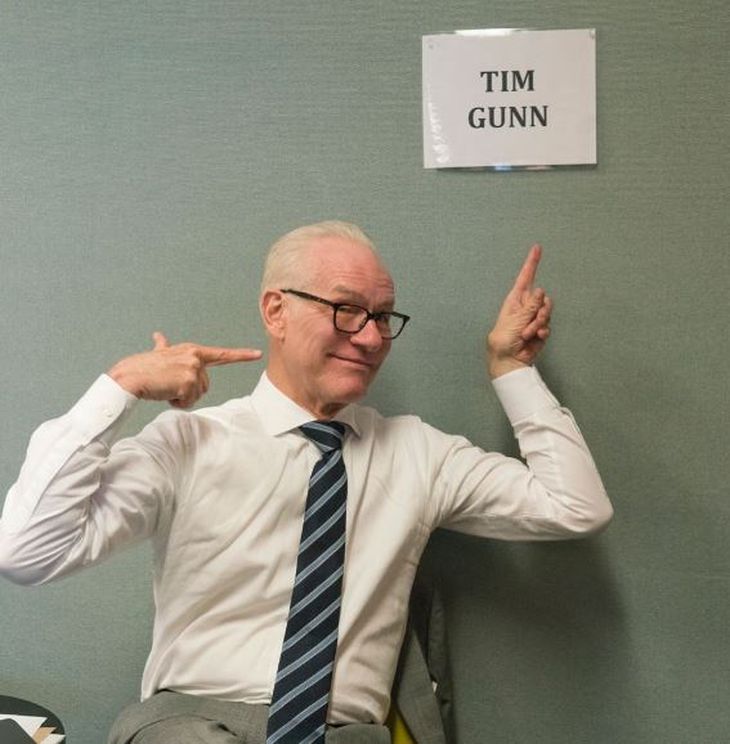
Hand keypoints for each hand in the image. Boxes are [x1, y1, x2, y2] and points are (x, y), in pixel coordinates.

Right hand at [108, 332, 262, 407]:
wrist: (129, 377)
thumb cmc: (141, 367)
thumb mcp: (157, 354)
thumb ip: (164, 346)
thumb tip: (159, 336)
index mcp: (192, 350)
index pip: (222, 354)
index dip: (241, 355)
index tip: (257, 354)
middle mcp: (196, 358)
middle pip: (206, 386)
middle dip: (189, 392)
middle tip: (170, 386)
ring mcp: (193, 369)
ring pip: (198, 395)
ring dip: (182, 398)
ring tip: (165, 388)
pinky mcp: (188, 382)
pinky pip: (188, 402)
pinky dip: (176, 403)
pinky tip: (164, 393)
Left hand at [486, 245, 552, 378]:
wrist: (508, 358)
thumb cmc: (503, 339)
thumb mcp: (514, 320)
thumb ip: (529, 307)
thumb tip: (540, 290)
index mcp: (515, 300)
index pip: (525, 277)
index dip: (531, 263)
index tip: (537, 248)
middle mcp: (526, 306)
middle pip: (543, 297)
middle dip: (540, 310)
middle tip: (531, 322)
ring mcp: (534, 317)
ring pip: (547, 311)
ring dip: (539, 323)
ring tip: (528, 333)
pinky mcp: (541, 329)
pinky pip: (548, 325)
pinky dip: (542, 332)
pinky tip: (534, 338)